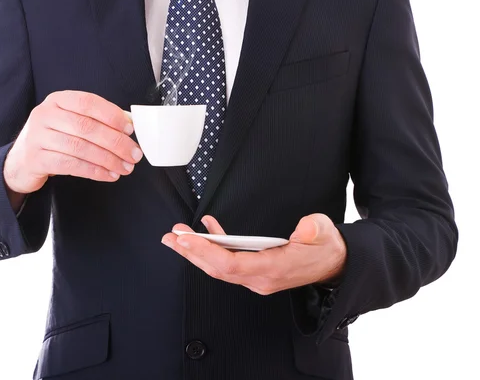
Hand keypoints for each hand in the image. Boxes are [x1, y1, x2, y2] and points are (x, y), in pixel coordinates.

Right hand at [4, 91, 142, 198]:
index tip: (130, 129)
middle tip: (134, 154)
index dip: (111, 115)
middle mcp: (45, 115)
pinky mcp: (36, 159)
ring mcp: (38, 137)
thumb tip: (128, 122)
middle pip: (86, 127)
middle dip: (115, 142)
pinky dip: (94, 171)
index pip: (88, 102)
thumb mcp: (71, 123)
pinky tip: (108, 174)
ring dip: (108, 159)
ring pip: (80, 148)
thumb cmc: (53, 139)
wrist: (21, 161)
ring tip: (125, 167)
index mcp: (57, 100)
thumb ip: (97, 120)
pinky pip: (71, 165)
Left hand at [161, 214, 346, 294]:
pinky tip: (208, 230)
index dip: (205, 252)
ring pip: (219, 267)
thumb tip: (305, 227)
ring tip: (177, 236)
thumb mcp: (325, 233)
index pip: (230, 265)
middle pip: (217, 268)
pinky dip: (216, 245)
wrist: (334, 264)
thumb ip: (314, 230)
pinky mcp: (255, 270)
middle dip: (191, 252)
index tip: (185, 239)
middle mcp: (260, 278)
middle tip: (171, 236)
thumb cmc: (326, 248)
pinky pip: (229, 261)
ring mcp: (256, 277)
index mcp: (273, 269)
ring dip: (197, 251)